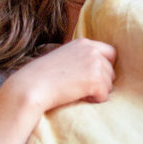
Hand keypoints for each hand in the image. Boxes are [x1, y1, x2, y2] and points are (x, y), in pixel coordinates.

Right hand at [2, 38, 116, 113]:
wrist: (31, 86)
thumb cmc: (43, 76)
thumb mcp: (65, 57)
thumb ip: (82, 58)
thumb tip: (100, 68)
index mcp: (84, 43)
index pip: (110, 52)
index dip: (105, 67)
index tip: (94, 77)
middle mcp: (92, 50)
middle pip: (111, 71)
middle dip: (101, 82)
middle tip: (81, 88)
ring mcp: (95, 64)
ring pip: (109, 84)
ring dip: (97, 92)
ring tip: (77, 92)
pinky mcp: (95, 79)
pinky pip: (105, 95)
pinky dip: (95, 100)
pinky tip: (79, 97)